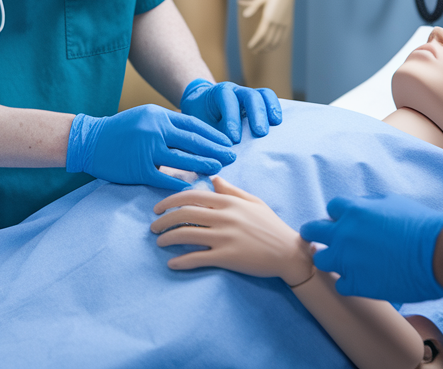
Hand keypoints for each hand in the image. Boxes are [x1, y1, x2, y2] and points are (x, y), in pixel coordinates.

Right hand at [66, 105, 233, 191]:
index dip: (213, 134)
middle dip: (215, 149)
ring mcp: (146, 149)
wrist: (90, 141)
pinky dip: (180, 183)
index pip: (193, 125)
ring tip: (219, 169)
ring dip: (204, 165)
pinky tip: (193, 187)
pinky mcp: (138, 167)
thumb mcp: (145, 117)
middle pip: (193, 141)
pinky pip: (164, 178)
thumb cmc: (119, 130)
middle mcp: (155, 130)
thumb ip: (167, 124)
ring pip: (183, 159)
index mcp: (158, 115)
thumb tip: (195, 136)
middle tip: (232, 157)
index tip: (227, 142)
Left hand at [152, 176, 313, 284]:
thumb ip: (231, 190)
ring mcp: (225, 238)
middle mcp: (225, 217)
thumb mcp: (253, 202)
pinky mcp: (228, 258)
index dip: (170, 201)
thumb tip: (213, 178)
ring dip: (167, 239)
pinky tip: (172, 263)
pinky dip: (181, 261)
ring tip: (159, 242)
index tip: (158, 208)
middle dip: (163, 220)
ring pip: (186, 235)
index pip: (191, 196)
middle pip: (184, 214)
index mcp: (229, 202)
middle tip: (153, 226)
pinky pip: (198, 258)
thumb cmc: (270, 226)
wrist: (289, 252)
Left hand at [179, 79, 281, 142]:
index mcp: (218, 94)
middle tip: (260, 133)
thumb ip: (208, 136)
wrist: (203, 104)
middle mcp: (236, 91)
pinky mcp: (258, 101)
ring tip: (275, 125)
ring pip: (263, 95)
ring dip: (269, 110)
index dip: (232, 119)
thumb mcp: (200, 124)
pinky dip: (275, 108)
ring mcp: (248, 94)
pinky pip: (269, 99)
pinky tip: (278, 123)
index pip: (227, 100)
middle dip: (256, 114)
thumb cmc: (201, 117)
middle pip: (249, 95)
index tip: (234, 140)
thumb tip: (214, 157)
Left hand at [242, 0, 295, 52]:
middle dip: (260, 48)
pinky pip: (283, 37)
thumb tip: (245, 15)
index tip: (250, 47)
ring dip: (269, 48)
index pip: (261, 35)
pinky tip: (272, 46)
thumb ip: (253, 6)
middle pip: (268, 40)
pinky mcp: (288, 23)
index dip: (256, 42)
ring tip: (262, 51)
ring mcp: (284, 24)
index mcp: (269, 17)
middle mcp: (277, 22)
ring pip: (277, 41)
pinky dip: (278, 44)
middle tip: (254, 51)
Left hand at [299, 195, 442, 302]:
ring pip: (320, 259)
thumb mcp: (393, 202)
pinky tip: (362, 281)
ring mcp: (347, 260)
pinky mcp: (356, 284)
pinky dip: (349, 283)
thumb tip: (361, 208)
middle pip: (312, 230)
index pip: (331, 208)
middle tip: (320, 240)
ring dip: (330, 260)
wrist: (439, 254)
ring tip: (343, 263)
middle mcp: (344, 234)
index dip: (339, 216)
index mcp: (353, 210)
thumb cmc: (422, 226)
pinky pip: (339, 284)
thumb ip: (370, 205)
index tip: (345, 223)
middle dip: (316, 234)